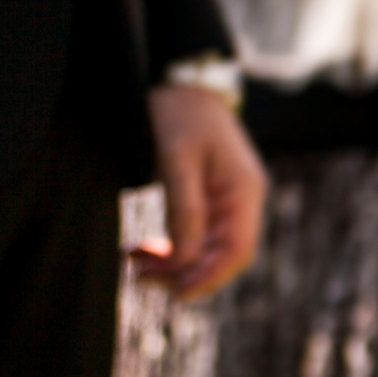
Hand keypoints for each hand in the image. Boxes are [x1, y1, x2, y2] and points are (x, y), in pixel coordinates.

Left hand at [134, 84, 265, 298]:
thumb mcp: (176, 160)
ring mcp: (226, 198)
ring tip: (134, 265)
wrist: (182, 82)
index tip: (175, 294)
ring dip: (173, 262)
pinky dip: (171, 246)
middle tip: (140, 279)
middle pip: (222, 255)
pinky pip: (194, 232)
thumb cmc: (180, 114)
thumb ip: (183, 210)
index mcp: (243, 192)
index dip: (209, 278)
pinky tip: (143, 250)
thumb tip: (183, 259)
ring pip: (205, 247)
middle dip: (184, 274)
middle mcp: (241, 199)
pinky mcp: (207, 196)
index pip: (237, 251)